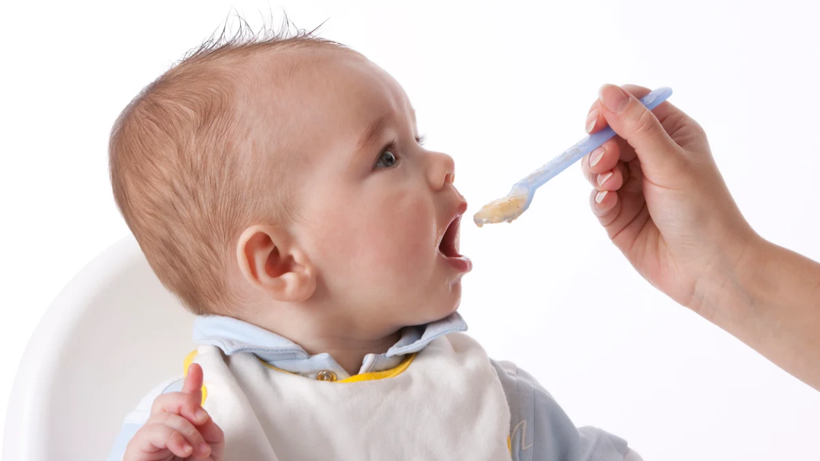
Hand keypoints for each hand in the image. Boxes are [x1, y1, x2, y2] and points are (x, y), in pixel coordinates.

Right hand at [124, 363, 224, 460]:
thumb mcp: (210, 449)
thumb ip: (208, 428)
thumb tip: (202, 411)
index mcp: (179, 429)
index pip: (182, 401)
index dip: (190, 382)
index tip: (196, 367)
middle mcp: (161, 430)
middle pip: (166, 400)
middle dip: (186, 401)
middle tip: (202, 418)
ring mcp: (147, 439)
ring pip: (164, 415)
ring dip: (187, 431)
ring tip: (198, 451)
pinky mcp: (137, 449)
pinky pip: (154, 431)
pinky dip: (174, 437)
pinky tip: (185, 450)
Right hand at [581, 84, 759, 316]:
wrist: (709, 269)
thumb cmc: (701, 211)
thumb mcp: (669, 161)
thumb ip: (636, 126)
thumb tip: (606, 90)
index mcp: (671, 134)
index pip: (632, 105)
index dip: (610, 108)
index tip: (595, 122)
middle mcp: (650, 157)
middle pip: (608, 134)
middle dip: (600, 145)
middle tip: (607, 161)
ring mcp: (633, 186)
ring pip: (597, 165)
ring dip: (597, 170)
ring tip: (611, 185)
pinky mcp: (619, 215)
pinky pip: (597, 196)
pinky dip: (598, 196)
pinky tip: (609, 201)